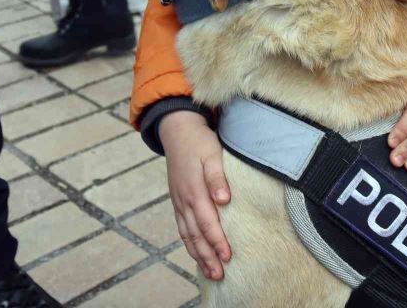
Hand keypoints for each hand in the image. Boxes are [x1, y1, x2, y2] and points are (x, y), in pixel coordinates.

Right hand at [159, 110, 231, 279]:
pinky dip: (190, 244)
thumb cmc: (199, 142)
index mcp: (194, 190)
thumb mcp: (212, 153)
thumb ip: (217, 177)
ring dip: (199, 255)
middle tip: (220, 274)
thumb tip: (224, 200)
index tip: (228, 256)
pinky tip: (197, 253)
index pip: (207, 222)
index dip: (217, 241)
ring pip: (188, 235)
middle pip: (196, 235)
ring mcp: (179, 202)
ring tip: (211, 272)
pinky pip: (182, 228)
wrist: (178, 131)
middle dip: (208, 256)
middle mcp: (184, 200)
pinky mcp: (178, 201)